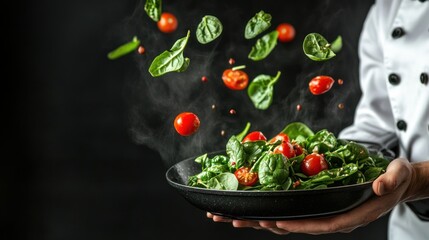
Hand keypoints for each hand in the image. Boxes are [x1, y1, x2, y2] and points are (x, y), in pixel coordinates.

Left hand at [208, 158, 421, 234]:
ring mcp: (321, 213)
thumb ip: (390, 181)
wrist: (393, 182)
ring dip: (260, 218)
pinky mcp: (314, 205)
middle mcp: (331, 217)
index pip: (320, 224)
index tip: (275, 222)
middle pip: (294, 225)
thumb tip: (383, 185)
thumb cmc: (394, 180)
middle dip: (264, 222)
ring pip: (287, 220)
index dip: (297, 225)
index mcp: (348, 215)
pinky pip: (290, 210)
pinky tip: (253, 207)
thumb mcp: (396, 177)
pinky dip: (270, 209)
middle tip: (235, 218)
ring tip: (233, 215)